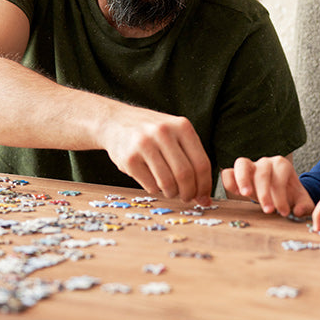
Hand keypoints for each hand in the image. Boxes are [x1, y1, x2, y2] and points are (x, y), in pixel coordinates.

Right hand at [98, 105, 212, 205]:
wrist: (115, 121)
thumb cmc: (151, 132)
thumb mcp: (174, 133)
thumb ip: (191, 158)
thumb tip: (204, 196)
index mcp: (182, 126)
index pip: (201, 163)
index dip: (204, 185)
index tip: (203, 196)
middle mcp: (164, 132)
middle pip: (185, 175)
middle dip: (189, 193)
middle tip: (187, 198)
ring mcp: (144, 144)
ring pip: (168, 183)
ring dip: (172, 193)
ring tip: (171, 191)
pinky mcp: (129, 158)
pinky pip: (150, 185)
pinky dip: (155, 190)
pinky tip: (154, 183)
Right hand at [221, 156, 313, 217]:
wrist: (280, 190)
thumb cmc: (290, 195)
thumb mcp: (301, 200)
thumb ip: (304, 206)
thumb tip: (297, 212)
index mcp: (282, 165)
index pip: (280, 178)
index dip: (282, 196)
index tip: (284, 213)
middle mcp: (265, 162)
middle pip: (262, 173)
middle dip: (265, 193)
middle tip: (268, 211)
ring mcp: (250, 165)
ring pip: (242, 164)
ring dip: (243, 179)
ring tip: (246, 195)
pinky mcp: (236, 173)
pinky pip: (228, 172)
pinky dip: (229, 181)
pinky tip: (236, 194)